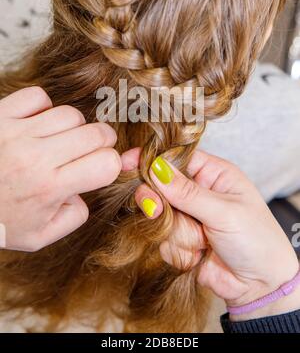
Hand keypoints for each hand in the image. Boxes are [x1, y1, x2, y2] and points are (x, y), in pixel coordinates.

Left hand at [0, 87, 120, 251]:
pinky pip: (38, 97)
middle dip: (103, 141)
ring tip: (60, 140)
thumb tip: (86, 189)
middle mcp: (36, 158)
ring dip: (74, 127)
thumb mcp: (39, 236)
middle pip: (97, 133)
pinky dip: (44, 107)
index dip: (112, 164)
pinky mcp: (0, 116)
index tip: (102, 167)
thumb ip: (74, 216)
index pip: (107, 163)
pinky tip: (38, 124)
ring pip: (70, 114)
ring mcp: (16, 133)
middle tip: (91, 150)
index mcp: (49, 188)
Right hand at [122, 148, 299, 319]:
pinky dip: (180, 250)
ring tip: (204, 242)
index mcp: (213, 174)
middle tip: (159, 211)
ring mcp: (188, 217)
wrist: (260, 286)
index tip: (128, 162)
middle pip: (160, 188)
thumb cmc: (257, 241)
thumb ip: (187, 193)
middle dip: (161, 203)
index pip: (176, 159)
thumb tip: (156, 169)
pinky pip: (162, 240)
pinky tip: (200, 255)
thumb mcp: (225, 212)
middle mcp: (197, 193)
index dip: (152, 160)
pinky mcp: (180, 240)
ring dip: (180, 234)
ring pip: (160, 217)